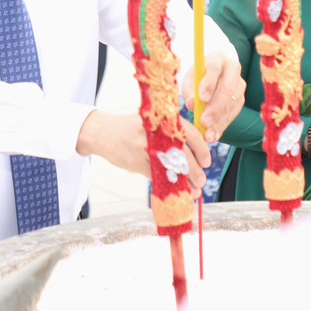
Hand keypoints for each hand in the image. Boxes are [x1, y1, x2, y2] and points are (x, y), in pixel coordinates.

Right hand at [77, 110, 208, 191]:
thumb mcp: (153, 122)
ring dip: (184, 182)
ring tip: (192, 190)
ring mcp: (145, 148)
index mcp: (163, 119)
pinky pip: (157, 177)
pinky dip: (168, 186)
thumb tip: (197, 156)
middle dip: (195, 171)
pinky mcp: (136, 162)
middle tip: (201, 180)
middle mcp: (156, 132)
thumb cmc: (133, 129)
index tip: (206, 162)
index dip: (202, 149)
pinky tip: (175, 191)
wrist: (104, 132)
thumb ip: (172, 133)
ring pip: (171, 168)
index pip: (190, 133)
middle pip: (183, 154)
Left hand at [181, 53, 245, 142]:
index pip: (214, 68)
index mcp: (217, 58)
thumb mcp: (189, 79)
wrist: (210, 77)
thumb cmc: (197, 77)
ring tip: (207, 134)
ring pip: (232, 102)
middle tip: (204, 122)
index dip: (209, 83)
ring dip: (219, 120)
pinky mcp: (241, 97)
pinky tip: (214, 134)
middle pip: (227, 87)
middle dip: (215, 107)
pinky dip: (223, 125)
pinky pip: (234, 112)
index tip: (201, 99)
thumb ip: (189, 90)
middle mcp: (232, 68)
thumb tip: (191, 104)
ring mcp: (240, 83)